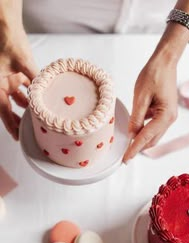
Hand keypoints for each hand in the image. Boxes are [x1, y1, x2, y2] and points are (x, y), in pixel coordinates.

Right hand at [0, 25, 37, 139]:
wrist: (6, 24)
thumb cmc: (9, 41)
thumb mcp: (24, 64)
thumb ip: (35, 81)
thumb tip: (48, 96)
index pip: (4, 111)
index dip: (12, 125)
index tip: (18, 137)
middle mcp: (0, 85)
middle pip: (9, 108)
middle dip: (19, 119)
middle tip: (28, 131)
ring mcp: (6, 79)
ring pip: (16, 98)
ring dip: (26, 107)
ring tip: (36, 118)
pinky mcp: (13, 72)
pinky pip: (22, 87)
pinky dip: (30, 93)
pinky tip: (39, 100)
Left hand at [123, 56, 177, 161]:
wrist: (165, 61)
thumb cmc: (154, 74)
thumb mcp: (141, 96)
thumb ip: (136, 118)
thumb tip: (132, 134)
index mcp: (165, 116)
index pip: (146, 138)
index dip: (134, 149)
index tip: (125, 160)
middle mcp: (170, 119)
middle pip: (151, 140)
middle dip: (138, 147)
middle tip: (124, 154)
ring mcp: (169, 117)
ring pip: (153, 135)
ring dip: (141, 138)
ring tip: (127, 141)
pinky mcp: (165, 113)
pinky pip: (153, 126)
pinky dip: (144, 129)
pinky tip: (135, 124)